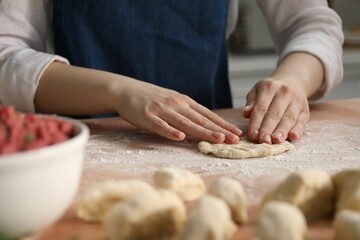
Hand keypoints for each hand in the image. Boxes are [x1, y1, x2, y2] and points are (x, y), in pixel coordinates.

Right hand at [112, 79, 241, 142]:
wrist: (126, 90)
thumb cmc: (152, 98)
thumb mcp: (173, 102)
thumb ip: (187, 112)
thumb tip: (205, 125)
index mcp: (184, 101)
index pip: (207, 115)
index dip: (222, 125)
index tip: (236, 133)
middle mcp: (176, 104)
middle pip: (200, 120)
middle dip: (219, 130)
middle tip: (235, 139)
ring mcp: (162, 110)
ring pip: (185, 123)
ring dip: (203, 132)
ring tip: (218, 139)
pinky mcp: (147, 116)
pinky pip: (160, 125)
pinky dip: (170, 131)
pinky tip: (179, 137)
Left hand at [243, 78, 309, 143]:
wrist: (292, 82)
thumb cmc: (270, 91)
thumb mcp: (257, 91)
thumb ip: (251, 102)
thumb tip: (246, 113)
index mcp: (269, 87)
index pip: (261, 108)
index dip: (256, 123)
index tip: (252, 135)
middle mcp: (284, 92)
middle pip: (274, 114)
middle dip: (268, 129)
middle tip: (263, 140)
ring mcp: (297, 101)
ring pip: (288, 118)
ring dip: (282, 131)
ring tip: (276, 141)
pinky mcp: (305, 110)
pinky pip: (302, 121)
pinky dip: (298, 130)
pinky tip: (293, 137)